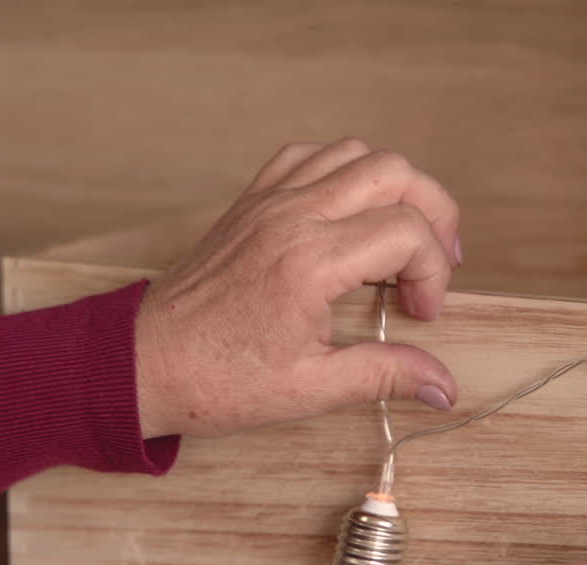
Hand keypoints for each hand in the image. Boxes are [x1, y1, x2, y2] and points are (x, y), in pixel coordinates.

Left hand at [135, 139, 461, 437]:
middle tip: (437, 263)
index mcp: (309, 263)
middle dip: (434, 213)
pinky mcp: (251, 202)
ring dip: (394, 188)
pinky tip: (350, 214)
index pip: (407, 232)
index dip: (434, 272)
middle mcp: (291, 217)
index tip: (421, 312)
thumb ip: (385, 376)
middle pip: (394, 173)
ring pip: (355, 153)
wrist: (142, 364)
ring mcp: (268, 202)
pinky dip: (343, 172)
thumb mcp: (310, 389)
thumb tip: (443, 387)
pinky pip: (308, 156)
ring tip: (402, 236)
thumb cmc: (215, 380)